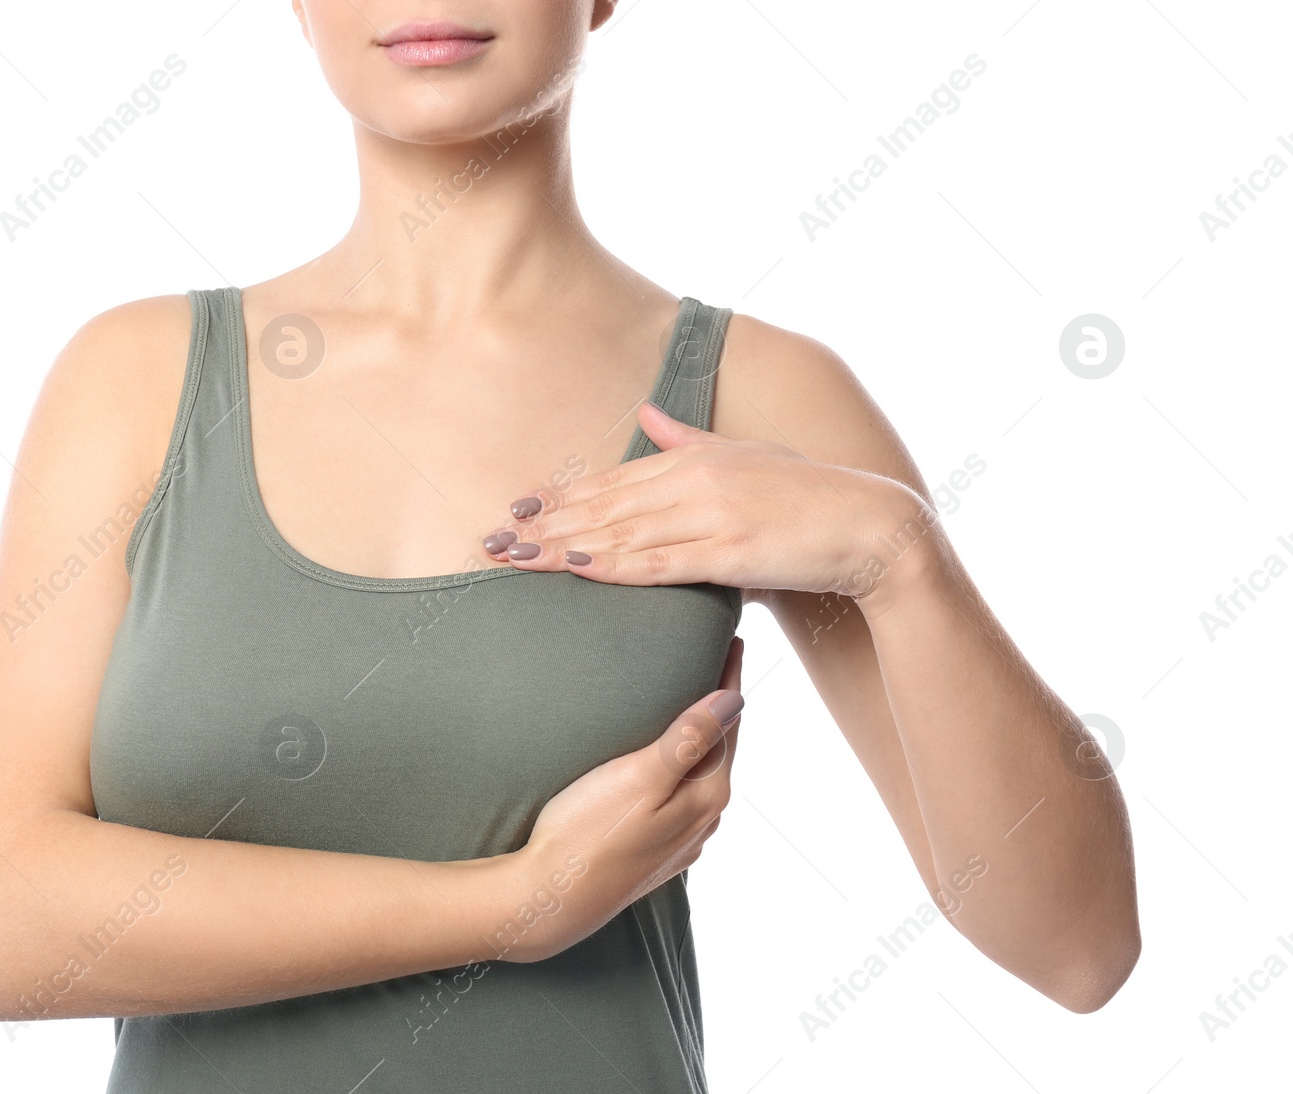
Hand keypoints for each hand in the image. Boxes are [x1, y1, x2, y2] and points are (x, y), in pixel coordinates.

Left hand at [482, 401, 925, 598]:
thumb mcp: (743, 454)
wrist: (869, 527)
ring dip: (563, 548)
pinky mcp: (730, 553)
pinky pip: (661, 562)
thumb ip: (688, 439)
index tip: (512, 509)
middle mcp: (695, 481)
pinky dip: (615, 565)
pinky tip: (578, 567)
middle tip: (489, 540)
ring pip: (621, 534)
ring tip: (514, 560)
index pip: (610, 481)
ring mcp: (711, 516)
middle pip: (603, 506)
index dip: (558, 496)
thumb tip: (647, 414)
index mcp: (693, 459)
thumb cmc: (805, 497)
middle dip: (542, 525)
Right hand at [493, 637, 744, 963]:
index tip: (732, 639)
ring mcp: (681, 840)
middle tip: (717, 660)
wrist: (549, 901)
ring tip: (692, 703)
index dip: (729, 678)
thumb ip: (688, 739)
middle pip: (720, 748)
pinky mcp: (655, 852)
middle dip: (721, 706)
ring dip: (701, 739)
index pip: (729, 723)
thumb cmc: (584, 835)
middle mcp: (703, 820)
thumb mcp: (637, 778)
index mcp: (706, 795)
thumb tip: (733, 700)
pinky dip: (681, 769)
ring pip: (701, 774)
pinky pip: (681, 798)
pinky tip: (664, 764)